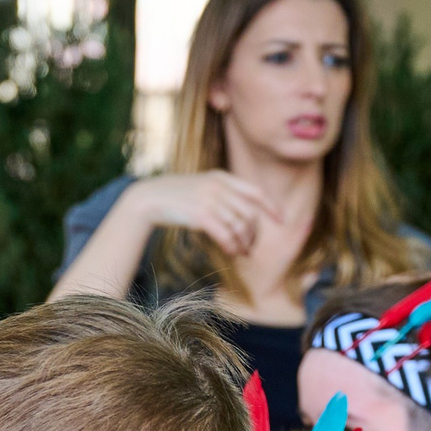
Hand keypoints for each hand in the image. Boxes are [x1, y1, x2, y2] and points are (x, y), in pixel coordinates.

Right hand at [123, 170, 281, 257]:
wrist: (149, 198)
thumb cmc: (176, 197)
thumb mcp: (202, 187)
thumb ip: (222, 195)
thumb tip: (243, 218)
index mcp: (221, 177)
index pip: (255, 192)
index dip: (271, 207)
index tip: (281, 221)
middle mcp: (219, 186)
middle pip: (250, 214)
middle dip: (254, 234)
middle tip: (250, 247)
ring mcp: (210, 199)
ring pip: (240, 226)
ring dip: (244, 243)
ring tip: (242, 253)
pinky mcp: (201, 215)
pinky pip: (226, 234)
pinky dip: (233, 246)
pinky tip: (232, 253)